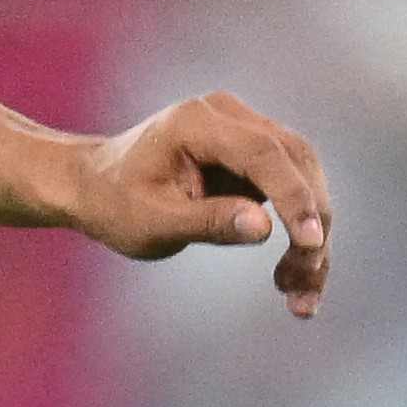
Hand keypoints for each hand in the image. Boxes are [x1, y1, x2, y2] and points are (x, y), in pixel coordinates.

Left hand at [55, 90, 332, 315]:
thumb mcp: (151, 223)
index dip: (294, 198)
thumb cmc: (113, 204)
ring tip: (299, 291)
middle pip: (296, 163)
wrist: (93, 187)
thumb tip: (265, 228)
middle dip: (312, 222)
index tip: (312, 243)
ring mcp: (245, 129)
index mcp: (196, 122)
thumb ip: (207, 222)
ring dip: (314, 231)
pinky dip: (299, 228)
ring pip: (304, 175)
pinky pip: (292, 186)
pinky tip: (293, 276)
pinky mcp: (254, 153)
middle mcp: (227, 115)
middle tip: (306, 282)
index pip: (264, 155)